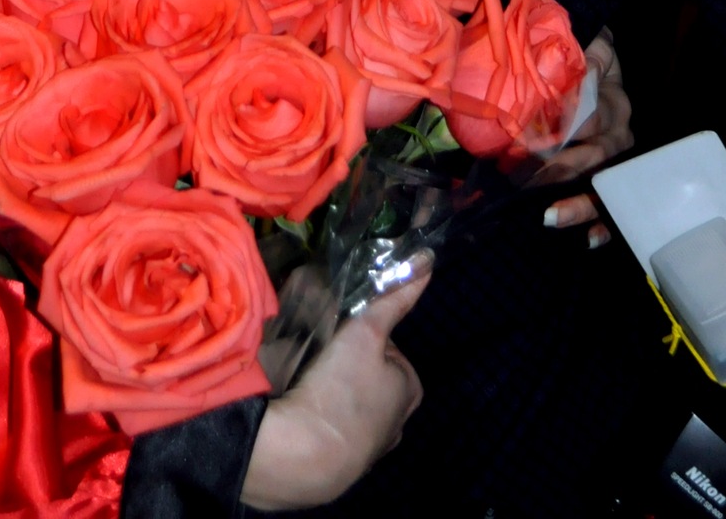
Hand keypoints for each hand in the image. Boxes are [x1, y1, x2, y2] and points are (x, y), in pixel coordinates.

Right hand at [239, 273, 427, 510]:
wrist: (305, 455)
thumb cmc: (342, 389)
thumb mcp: (366, 332)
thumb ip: (393, 298)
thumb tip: (427, 260)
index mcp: (409, 390)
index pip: (386, 347)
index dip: (360, 332)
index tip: (338, 330)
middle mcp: (395, 422)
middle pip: (367, 374)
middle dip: (345, 361)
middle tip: (319, 351)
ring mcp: (367, 448)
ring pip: (347, 401)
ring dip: (329, 388)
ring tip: (304, 376)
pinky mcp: (339, 465)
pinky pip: (329, 426)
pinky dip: (317, 414)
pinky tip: (299, 405)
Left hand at [534, 29, 632, 246]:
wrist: (604, 74)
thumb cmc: (588, 66)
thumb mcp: (594, 51)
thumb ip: (591, 56)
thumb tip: (587, 65)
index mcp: (615, 103)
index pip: (594, 114)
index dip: (567, 123)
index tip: (535, 132)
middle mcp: (622, 136)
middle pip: (597, 156)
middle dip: (562, 169)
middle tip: (528, 178)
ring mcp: (622, 164)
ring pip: (605, 187)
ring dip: (580, 204)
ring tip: (550, 217)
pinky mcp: (620, 185)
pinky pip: (617, 209)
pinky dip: (607, 226)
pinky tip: (590, 240)